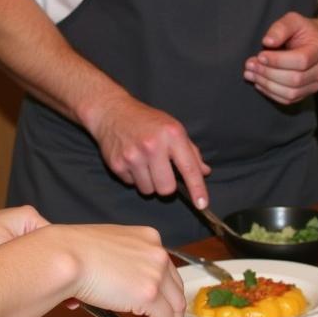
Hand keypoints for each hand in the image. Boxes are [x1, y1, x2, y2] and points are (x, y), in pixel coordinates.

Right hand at [50, 223, 185, 316]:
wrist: (68, 256)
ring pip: (175, 306)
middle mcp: (157, 253)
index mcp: (147, 238)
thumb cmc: (75, 250)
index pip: (166, 267)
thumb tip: (108, 287)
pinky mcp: (150, 294)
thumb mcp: (106, 248)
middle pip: (176, 287)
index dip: (165, 288)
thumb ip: (117, 265)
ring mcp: (156, 273)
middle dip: (174, 310)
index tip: (162, 301)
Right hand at [89, 93, 210, 208]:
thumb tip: (204, 172)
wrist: (113, 112)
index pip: (189, 168)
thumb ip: (190, 152)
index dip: (197, 189)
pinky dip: (134, 177)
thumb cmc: (148, 121)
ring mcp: (133, 156)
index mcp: (172, 135)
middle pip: (167, 189)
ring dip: (149, 182)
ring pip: (148, 190)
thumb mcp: (173, 128)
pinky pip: (132, 185)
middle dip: (167, 186)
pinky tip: (132, 161)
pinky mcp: (117, 164)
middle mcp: (153, 146)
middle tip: (162, 172)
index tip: (202, 204)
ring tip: (145, 163)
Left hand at [243, 11, 317, 103]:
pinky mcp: (308, 93)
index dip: (277, 61)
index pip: (300, 61)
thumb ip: (280, 28)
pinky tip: (259, 83)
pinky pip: (288, 99)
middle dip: (268, 73)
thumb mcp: (294, 20)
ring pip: (291, 93)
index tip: (260, 56)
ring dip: (266, 85)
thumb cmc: (306, 31)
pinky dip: (271, 93)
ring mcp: (317, 85)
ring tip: (250, 74)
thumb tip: (267, 42)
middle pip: (294, 79)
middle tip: (250, 65)